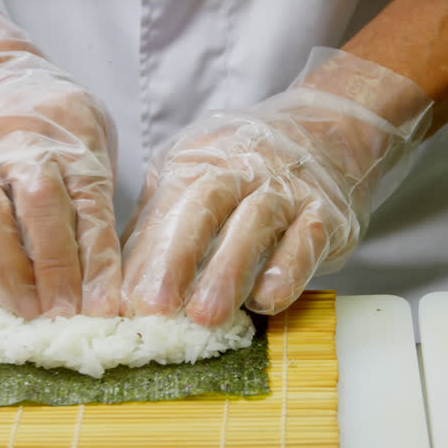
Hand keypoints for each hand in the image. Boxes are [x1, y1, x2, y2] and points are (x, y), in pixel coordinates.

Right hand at [0, 4, 121, 319]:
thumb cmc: (53, 121)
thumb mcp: (90, 140)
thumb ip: (94, 197)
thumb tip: (103, 276)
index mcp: (69, 138)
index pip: (89, 205)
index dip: (96, 260)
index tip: (104, 305)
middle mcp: (21, 147)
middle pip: (39, 208)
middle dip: (54, 267)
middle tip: (65, 314)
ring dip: (9, 274)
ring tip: (28, 314)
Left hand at [120, 48, 431, 325]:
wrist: (329, 130)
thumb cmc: (249, 166)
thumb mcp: (197, 173)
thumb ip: (160, 222)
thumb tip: (118, 281)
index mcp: (200, 158)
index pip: (166, 204)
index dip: (144, 253)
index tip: (123, 300)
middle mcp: (243, 165)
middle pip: (205, 203)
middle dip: (176, 257)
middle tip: (154, 308)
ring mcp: (288, 187)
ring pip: (256, 223)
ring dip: (229, 271)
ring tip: (206, 316)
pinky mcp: (327, 213)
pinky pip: (306, 239)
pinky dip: (287, 270)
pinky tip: (267, 300)